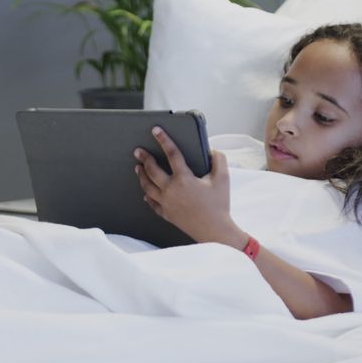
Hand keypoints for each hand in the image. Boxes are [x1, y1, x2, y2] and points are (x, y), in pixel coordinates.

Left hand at [134, 127, 244, 247]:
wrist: (215, 231)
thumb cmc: (219, 205)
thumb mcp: (223, 179)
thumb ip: (218, 159)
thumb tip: (211, 151)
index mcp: (184, 179)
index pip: (172, 154)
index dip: (164, 140)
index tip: (156, 130)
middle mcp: (171, 190)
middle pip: (152, 170)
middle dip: (144, 158)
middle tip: (138, 151)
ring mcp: (166, 203)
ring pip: (147, 186)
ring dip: (142, 175)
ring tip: (138, 167)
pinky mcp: (166, 214)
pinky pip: (152, 203)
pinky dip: (147, 196)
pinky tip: (146, 192)